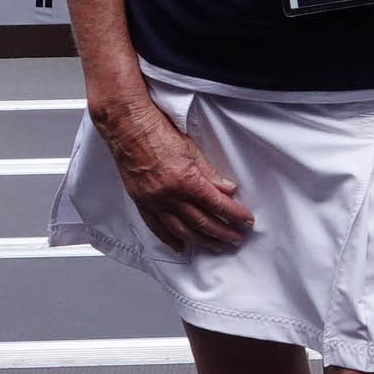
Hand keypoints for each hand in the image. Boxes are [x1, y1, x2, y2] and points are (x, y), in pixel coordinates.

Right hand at [97, 97, 251, 252]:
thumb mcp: (191, 149)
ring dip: (201, 240)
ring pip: (181, 230)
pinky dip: (169, 239)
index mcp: (185, 180)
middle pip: (201, 222)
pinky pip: (156, 226)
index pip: (217, 204)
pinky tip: (180, 245)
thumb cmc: (156, 131)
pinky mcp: (141, 202)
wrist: (127, 127)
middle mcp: (169, 195)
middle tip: (235, 238)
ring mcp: (154, 201)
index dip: (234, 214)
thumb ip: (210, 173)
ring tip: (215, 246)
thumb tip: (227, 189)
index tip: (245, 221)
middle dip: (222, 232)